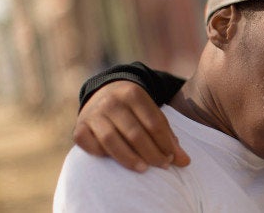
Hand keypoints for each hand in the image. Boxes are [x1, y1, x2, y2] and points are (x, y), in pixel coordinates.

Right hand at [73, 80, 189, 171]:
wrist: (103, 93)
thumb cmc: (135, 110)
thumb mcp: (152, 113)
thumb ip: (167, 135)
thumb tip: (185, 161)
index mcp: (134, 93)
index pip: (154, 123)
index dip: (165, 144)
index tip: (174, 159)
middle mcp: (111, 101)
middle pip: (135, 133)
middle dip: (152, 153)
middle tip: (164, 166)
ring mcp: (93, 114)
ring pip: (112, 141)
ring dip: (130, 158)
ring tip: (144, 169)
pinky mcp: (78, 128)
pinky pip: (91, 146)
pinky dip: (104, 156)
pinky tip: (117, 162)